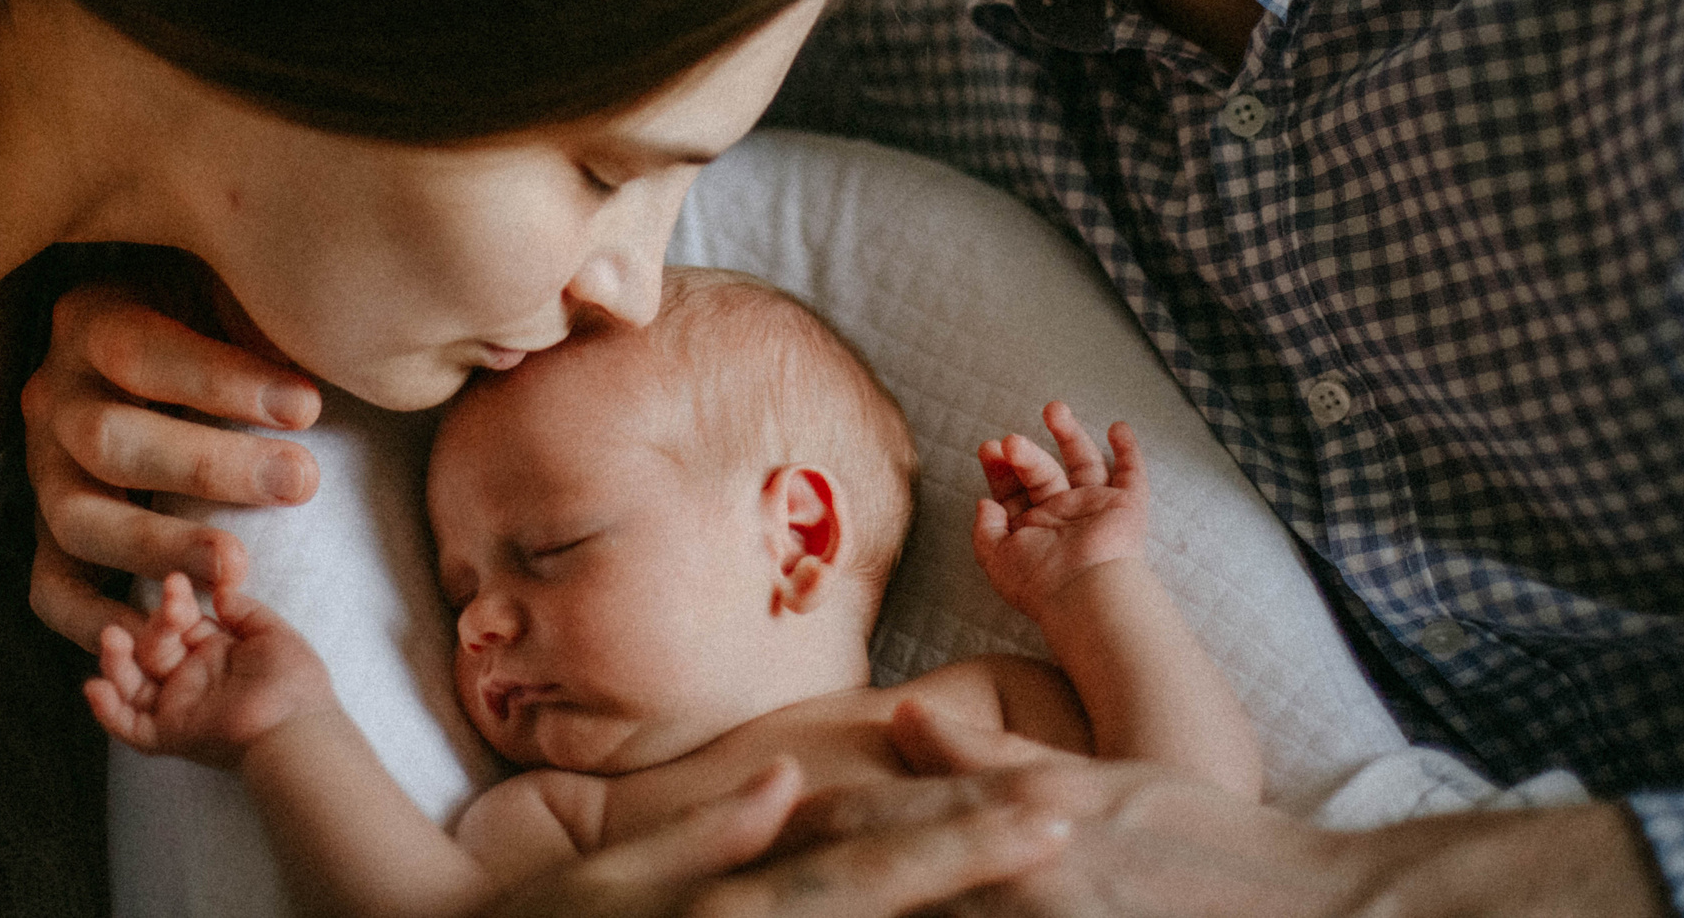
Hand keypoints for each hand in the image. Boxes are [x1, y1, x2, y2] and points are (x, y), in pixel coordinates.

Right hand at [26, 274, 323, 648]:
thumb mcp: (229, 285)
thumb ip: (259, 307)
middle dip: (207, 467)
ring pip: (79, 519)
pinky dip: (94, 619)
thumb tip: (330, 332)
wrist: (164, 331)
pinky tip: (160, 632)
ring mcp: (43, 469)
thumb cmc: (212, 309)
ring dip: (159, 548)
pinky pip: (51, 586)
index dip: (221, 382)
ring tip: (236, 569)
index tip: (307, 406)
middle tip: (298, 482)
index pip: (140, 351)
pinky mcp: (48, 532)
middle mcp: (54, 395)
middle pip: (110, 440)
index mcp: (92, 320)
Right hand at [85, 573, 333, 769]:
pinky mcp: (172, 735)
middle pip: (152, 649)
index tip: (175, 582)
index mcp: (215, 652)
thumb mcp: (271, 633)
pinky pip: (130, 727)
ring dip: (116, 661)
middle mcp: (191, 679)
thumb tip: (219, 590)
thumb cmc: (294, 681)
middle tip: (167, 611)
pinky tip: (94, 687)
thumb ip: (242, 610)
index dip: (174, 603)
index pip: (180, 622)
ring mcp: (179, 707)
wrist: (299, 727)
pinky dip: (108, 711)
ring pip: (132, 685)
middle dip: (152, 627)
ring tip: (111, 637)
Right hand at [478, 758, 1074, 917]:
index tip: (1045, 812)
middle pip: (885, 904)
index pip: (861, 869)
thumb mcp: (606, 884)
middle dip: (985, 870)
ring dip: (958, 912)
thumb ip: (698, 833)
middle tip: (1078, 835)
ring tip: (1051, 877)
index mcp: (729, 909)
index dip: (957, 839)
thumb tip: (787, 779)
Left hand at [805, 703, 1673, 917]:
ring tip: (751, 909)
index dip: (788, 822)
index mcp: (1011, 818)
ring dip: (841, 907)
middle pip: (869, 878)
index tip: (720, 823)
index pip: (868, 817)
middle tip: (708, 881)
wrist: (1316, 908)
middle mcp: (1009, 876)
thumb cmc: (1203, 843)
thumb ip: (993, 754)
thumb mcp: (1097, 779)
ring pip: (910, 914)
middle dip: (789, 880)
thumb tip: (904, 717)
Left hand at [973, 403, 1148, 618]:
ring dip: (1069, 434)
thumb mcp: (996, 559)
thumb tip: (985, 503)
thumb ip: (985, 531)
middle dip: (1024, 453)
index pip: (1013, 491)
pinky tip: (1118, 427)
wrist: (1084, 592)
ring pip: (1084, 463)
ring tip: (1053, 408)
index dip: (999, 469)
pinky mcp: (1126, 507)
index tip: (989, 448)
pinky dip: (1129, 451)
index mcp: (1033, 530)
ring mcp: (1095, 509)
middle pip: (1043, 472)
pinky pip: (1132, 474)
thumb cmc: (1039, 582)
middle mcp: (1064, 517)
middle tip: (1012, 441)